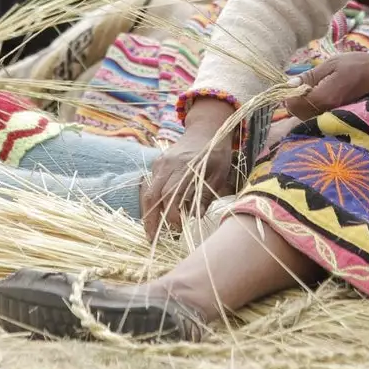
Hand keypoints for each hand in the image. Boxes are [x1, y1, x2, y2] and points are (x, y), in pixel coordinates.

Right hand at [141, 98, 237, 238]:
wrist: (206, 129)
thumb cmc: (217, 153)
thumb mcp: (220, 173)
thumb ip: (206, 194)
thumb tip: (195, 216)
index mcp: (185, 165)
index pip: (171, 194)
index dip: (171, 214)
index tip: (177, 229)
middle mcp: (168, 164)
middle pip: (153, 194)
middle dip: (151, 219)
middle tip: (153, 239)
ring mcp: (160, 163)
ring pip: (148, 191)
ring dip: (148, 213)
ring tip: (151, 233)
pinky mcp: (157, 164)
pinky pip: (150, 186)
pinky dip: (151, 203)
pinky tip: (156, 218)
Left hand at [282, 53, 368, 121]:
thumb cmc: (358, 66)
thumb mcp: (332, 64)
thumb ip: (310, 76)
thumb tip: (290, 84)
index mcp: (323, 97)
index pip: (292, 104)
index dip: (289, 94)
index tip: (295, 84)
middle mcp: (326, 112)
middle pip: (297, 113)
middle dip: (295, 100)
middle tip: (304, 85)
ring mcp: (332, 117)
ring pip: (306, 117)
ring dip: (304, 105)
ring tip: (315, 90)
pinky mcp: (337, 119)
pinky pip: (316, 117)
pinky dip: (313, 109)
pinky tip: (321, 97)